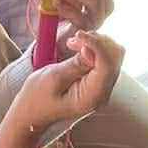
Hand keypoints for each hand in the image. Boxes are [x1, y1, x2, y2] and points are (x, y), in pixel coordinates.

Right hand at [0, 31, 124, 147]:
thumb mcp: (53, 78)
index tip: (78, 34)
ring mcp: (103, 86)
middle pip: (115, 57)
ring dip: (96, 43)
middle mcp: (103, 92)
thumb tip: (92, 50)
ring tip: (73, 43)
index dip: (97, 44)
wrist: (32, 112)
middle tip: (74, 39)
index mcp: (92, 96)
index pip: (107, 64)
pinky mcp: (99, 80)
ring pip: (113, 54)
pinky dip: (95, 47)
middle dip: (97, 42)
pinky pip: (106, 58)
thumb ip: (76, 64)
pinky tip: (79, 47)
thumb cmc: (37, 98)